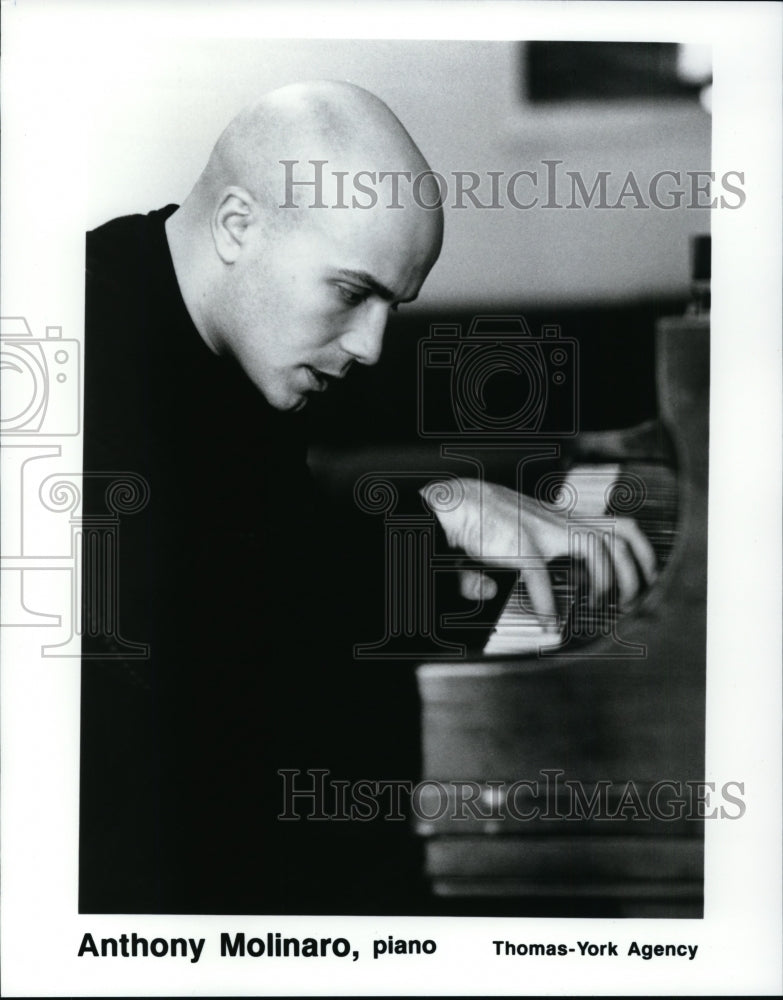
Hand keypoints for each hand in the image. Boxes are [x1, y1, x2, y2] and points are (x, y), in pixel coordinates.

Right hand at [420, 477, 655, 622]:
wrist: (456, 500)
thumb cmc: (482, 518)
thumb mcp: (513, 538)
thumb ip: (510, 564)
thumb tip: (485, 591)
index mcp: (566, 521)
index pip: (619, 526)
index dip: (641, 554)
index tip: (643, 582)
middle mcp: (562, 522)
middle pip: (622, 534)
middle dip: (637, 571)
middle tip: (629, 602)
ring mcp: (544, 531)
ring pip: (598, 548)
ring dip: (606, 582)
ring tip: (597, 608)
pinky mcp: (520, 545)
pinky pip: (541, 579)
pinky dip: (546, 606)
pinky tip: (547, 623)